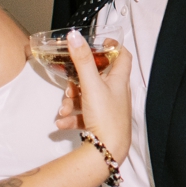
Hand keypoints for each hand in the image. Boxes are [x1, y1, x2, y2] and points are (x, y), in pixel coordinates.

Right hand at [54, 29, 132, 161]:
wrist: (108, 150)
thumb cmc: (106, 117)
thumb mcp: (91, 85)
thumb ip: (82, 61)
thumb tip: (75, 36)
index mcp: (119, 80)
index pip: (122, 56)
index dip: (112, 47)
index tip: (99, 43)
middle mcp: (116, 93)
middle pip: (96, 78)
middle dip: (77, 82)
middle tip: (70, 87)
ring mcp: (108, 108)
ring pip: (86, 97)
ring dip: (71, 102)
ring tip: (65, 110)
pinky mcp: (100, 122)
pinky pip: (83, 115)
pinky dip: (72, 117)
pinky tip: (62, 122)